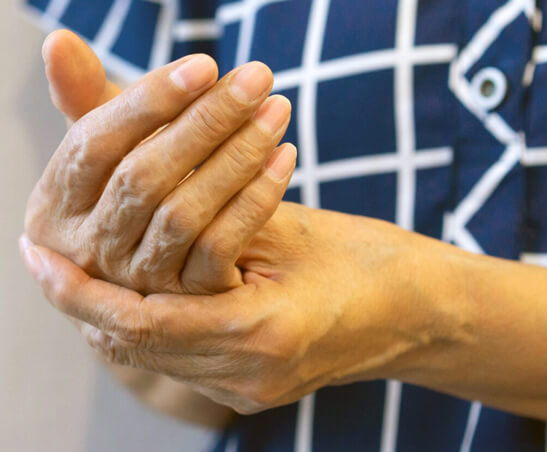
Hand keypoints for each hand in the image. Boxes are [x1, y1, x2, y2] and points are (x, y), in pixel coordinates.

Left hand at [19, 202, 447, 413]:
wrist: (422, 312)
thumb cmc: (372, 260)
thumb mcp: (292, 229)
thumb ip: (217, 228)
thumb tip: (151, 211)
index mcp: (266, 333)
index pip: (144, 321)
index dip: (83, 292)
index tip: (39, 258)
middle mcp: (252, 376)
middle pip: (141, 345)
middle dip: (88, 301)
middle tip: (46, 259)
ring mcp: (254, 391)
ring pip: (156, 357)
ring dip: (116, 313)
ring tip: (79, 273)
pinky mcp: (257, 389)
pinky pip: (184, 359)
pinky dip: (153, 323)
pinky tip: (139, 292)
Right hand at [27, 30, 295, 294]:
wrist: (185, 274)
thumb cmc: (150, 196)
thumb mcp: (120, 154)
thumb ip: (97, 105)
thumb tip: (60, 42)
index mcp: (56, 205)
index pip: (92, 144)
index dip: (147, 102)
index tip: (205, 65)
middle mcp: (89, 249)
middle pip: (142, 177)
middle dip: (204, 122)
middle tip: (257, 79)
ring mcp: (139, 281)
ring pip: (184, 212)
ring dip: (237, 156)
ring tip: (277, 111)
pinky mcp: (188, 300)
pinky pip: (222, 244)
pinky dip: (257, 197)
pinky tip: (285, 156)